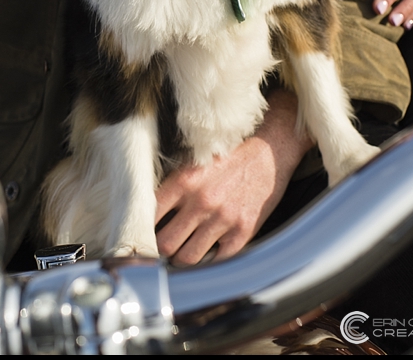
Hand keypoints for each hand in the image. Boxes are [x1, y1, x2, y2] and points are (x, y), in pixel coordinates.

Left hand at [154, 90, 311, 265]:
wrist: (269, 151)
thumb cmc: (228, 156)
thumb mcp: (194, 162)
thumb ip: (173, 186)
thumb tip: (150, 209)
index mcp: (183, 182)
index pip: (149, 216)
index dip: (144, 229)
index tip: (143, 235)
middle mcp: (201, 202)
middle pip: (166, 244)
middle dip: (161, 250)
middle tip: (161, 250)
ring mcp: (223, 219)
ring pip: (189, 258)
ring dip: (182, 260)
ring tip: (181, 255)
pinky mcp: (243, 231)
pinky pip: (219, 260)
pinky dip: (210, 261)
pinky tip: (206, 254)